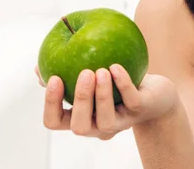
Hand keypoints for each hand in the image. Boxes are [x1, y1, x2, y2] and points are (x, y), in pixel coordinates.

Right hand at [35, 64, 177, 139]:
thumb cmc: (117, 86)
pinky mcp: (139, 111)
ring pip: (105, 120)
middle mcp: (97, 126)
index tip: (54, 78)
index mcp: (80, 117)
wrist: (156, 94)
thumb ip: (67, 75)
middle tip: (84, 73)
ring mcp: (119, 122)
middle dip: (80, 100)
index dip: (50, 104)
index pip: (55, 121)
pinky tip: (116, 66)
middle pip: (79, 127)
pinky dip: (122, 84)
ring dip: (102, 95)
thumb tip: (38, 68)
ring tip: (100, 70)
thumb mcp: (92, 80)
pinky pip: (130, 100)